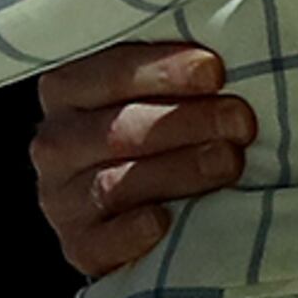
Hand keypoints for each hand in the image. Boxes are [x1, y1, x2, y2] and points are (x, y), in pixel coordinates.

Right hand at [32, 42, 254, 279]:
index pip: (108, 72)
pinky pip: (99, 242)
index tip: (214, 70)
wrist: (152, 207)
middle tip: (240, 120)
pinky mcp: (77, 245)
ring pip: (114, 183)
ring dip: (178, 170)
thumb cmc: (171, 129)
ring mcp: (61, 197)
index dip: (162, 70)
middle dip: (186, 121)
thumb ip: (181, 69)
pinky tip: (165, 220)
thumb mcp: (167, 89)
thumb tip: (224, 52)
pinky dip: (133, 231)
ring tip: (229, 161)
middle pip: (118, 129)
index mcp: (70, 89)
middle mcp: (57, 142)